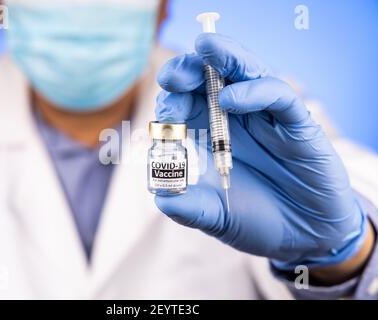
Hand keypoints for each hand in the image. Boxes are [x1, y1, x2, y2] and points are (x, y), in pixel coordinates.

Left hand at [154, 33, 367, 270]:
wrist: (303, 235)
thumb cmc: (255, 219)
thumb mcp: (215, 216)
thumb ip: (187, 208)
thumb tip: (161, 196)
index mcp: (207, 134)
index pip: (183, 102)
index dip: (170, 101)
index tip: (164, 116)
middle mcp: (232, 119)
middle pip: (208, 78)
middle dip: (188, 71)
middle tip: (174, 76)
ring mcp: (264, 117)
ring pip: (245, 72)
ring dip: (225, 57)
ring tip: (205, 48)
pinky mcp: (296, 122)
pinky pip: (277, 95)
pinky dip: (255, 91)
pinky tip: (231, 99)